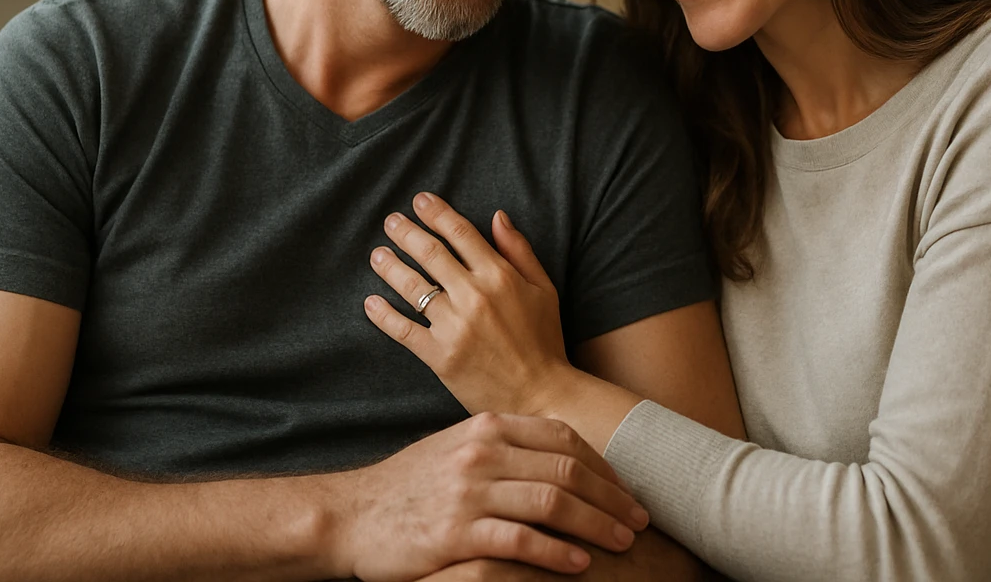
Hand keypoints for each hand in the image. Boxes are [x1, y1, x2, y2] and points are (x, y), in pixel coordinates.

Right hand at [322, 411, 649, 581]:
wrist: (350, 515)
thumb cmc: (410, 485)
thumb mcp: (459, 448)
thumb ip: (506, 446)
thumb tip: (562, 456)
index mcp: (487, 426)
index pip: (563, 437)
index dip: (603, 464)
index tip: (626, 489)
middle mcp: (482, 452)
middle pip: (567, 469)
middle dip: (611, 496)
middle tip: (640, 520)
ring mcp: (468, 490)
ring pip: (552, 502)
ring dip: (596, 524)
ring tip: (623, 543)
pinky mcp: (456, 532)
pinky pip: (521, 541)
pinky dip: (557, 553)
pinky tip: (580, 565)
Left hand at [365, 193, 571, 418]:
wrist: (542, 395)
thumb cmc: (544, 341)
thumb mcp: (544, 289)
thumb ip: (519, 250)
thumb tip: (497, 216)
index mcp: (500, 276)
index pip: (461, 233)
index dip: (437, 213)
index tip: (420, 201)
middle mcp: (474, 296)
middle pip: (431, 254)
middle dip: (406, 233)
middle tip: (390, 221)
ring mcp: (455, 326)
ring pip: (412, 287)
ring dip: (390, 266)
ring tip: (377, 255)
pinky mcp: (440, 356)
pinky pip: (403, 330)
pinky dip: (384, 315)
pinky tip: (371, 303)